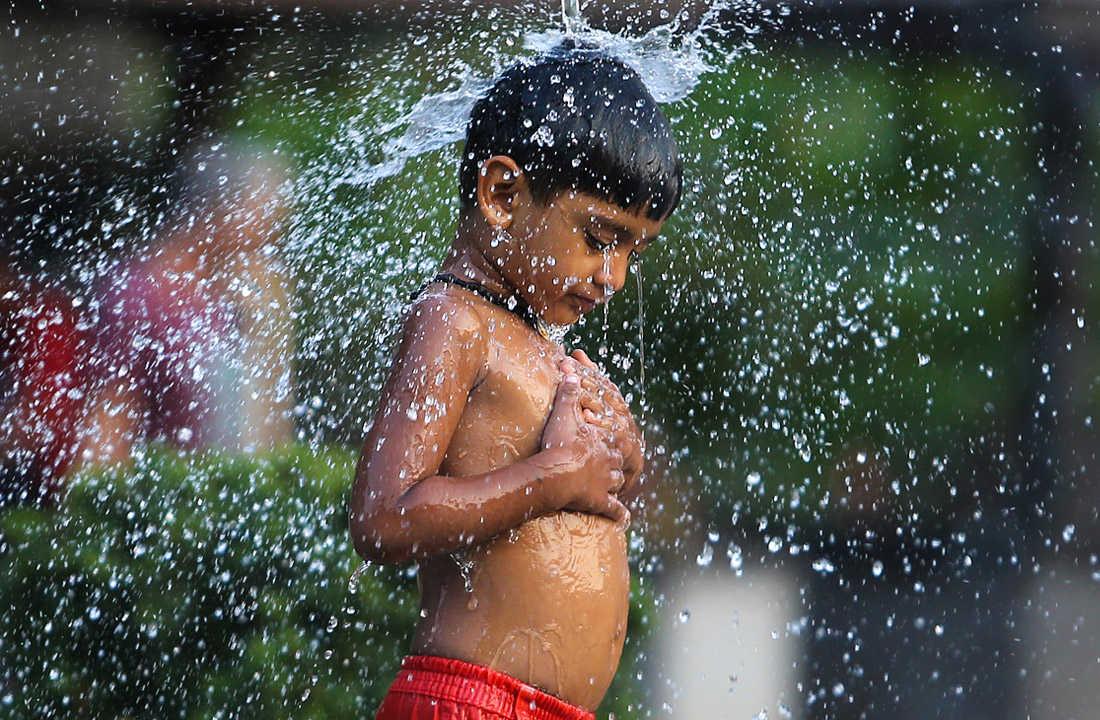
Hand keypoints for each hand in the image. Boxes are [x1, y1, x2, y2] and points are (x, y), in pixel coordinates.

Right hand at [540, 370, 628, 524]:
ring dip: (616, 484)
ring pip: (618, 483)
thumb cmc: (558, 443)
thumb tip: (569, 370)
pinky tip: (624, 520)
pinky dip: (620, 515)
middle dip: (615, 462)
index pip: (612, 439)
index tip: (609, 442)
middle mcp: (608, 462)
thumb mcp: (562, 413)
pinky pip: (614, 510)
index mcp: (602, 441)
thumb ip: (567, 393)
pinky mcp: (601, 502)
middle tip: (611, 464)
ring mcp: (606, 483)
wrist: (556, 474)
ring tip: (613, 486)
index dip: (610, 441)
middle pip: (617, 461)